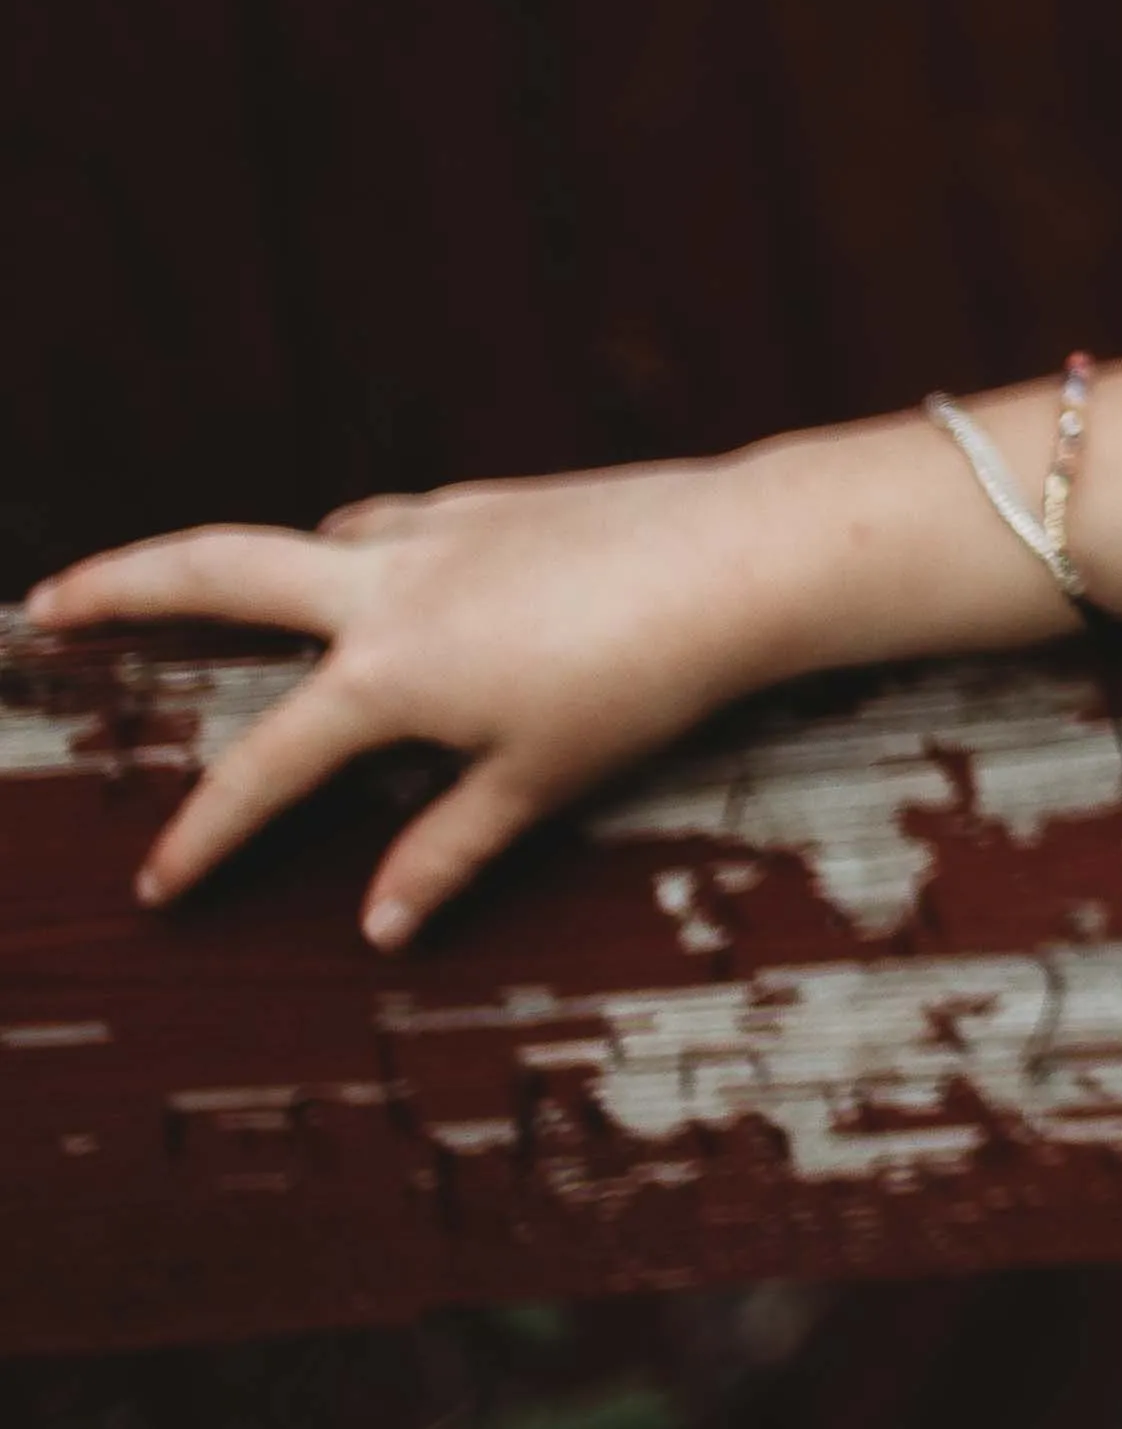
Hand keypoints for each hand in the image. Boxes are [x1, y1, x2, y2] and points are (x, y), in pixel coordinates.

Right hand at [18, 458, 787, 949]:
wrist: (744, 557)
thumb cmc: (643, 681)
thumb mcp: (540, 784)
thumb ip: (446, 852)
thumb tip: (377, 928)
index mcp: (382, 673)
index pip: (261, 768)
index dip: (201, 834)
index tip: (156, 884)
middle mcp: (386, 585)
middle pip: (213, 569)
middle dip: (117, 586)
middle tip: (44, 605)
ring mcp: (440, 529)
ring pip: (311, 535)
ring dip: (251, 562)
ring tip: (207, 592)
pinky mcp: (495, 499)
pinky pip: (394, 524)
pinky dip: (360, 546)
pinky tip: (376, 562)